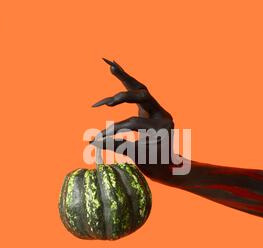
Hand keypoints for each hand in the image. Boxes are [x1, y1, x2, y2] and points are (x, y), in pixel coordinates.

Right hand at [90, 59, 175, 178]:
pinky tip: (115, 68)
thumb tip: (92, 140)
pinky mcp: (150, 108)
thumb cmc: (155, 166)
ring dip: (125, 77)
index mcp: (162, 126)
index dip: (114, 129)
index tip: (98, 138)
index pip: (133, 123)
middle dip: (123, 95)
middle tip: (107, 100)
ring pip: (140, 88)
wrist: (170, 168)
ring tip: (111, 64)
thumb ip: (117, 146)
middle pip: (143, 96)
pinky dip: (126, 82)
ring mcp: (157, 109)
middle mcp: (162, 113)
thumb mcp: (137, 157)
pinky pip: (138, 92)